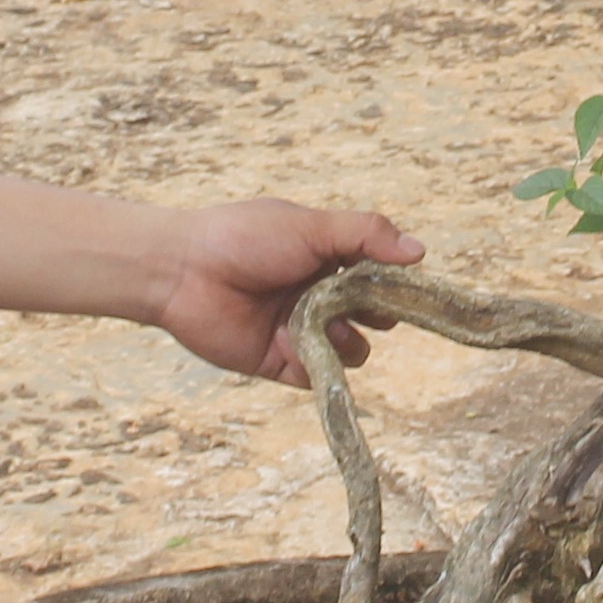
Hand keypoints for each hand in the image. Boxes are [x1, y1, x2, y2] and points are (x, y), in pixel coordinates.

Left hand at [152, 198, 423, 384]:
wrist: (183, 271)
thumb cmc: (244, 237)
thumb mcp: (310, 226)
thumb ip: (366, 235)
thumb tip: (420, 252)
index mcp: (326, 258)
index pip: (379, 277)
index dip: (395, 285)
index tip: (408, 289)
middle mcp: (317, 295)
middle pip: (373, 316)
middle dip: (377, 314)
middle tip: (363, 305)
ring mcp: (300, 331)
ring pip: (353, 350)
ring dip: (347, 341)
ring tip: (323, 324)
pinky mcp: (279, 363)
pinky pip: (317, 376)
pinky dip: (315, 365)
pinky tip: (292, 342)